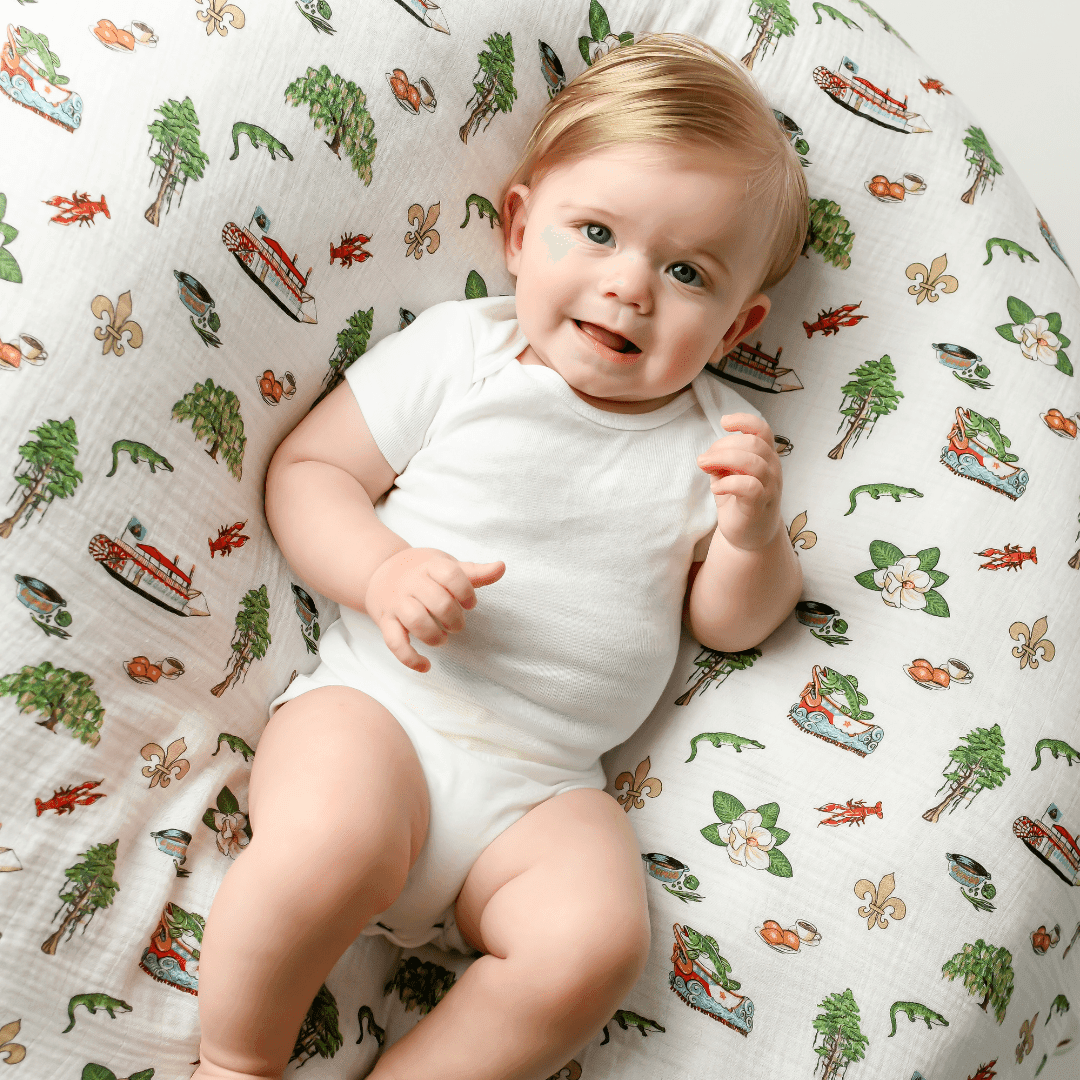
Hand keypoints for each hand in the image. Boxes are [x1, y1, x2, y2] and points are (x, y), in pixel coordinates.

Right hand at [364, 547, 504, 671]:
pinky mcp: (385, 621)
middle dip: (454, 619)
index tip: (470, 604)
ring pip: (416, 621)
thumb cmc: (422, 571)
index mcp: (430, 566)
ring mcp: (396, 603)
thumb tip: (502, 567)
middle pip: (438, 602)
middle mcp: (411, 583)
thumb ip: (474, 572)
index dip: (466, 592)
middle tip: (457, 625)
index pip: (451, 575)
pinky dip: (410, 659)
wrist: (380, 570)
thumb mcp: (446, 565)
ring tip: (442, 639)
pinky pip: (394, 643)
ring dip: (435, 636)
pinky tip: (426, 666)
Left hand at [697, 413, 782, 551]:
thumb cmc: (737, 500)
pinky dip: (728, 483)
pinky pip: (750, 487)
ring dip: (723, 460)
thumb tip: (708, 457)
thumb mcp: (726, 474)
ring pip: (753, 462)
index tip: (724, 422)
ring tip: (705, 467)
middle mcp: (772, 468)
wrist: (749, 535)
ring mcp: (770, 487)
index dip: (744, 420)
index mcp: (765, 456)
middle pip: (753, 443)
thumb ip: (720, 461)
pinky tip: (716, 488)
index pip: (762, 429)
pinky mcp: (760, 505)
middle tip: (703, 460)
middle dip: (722, 446)